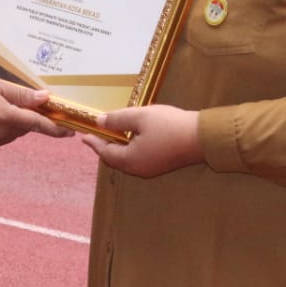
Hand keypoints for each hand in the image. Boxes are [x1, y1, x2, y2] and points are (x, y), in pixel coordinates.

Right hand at [0, 77, 71, 148]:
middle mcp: (1, 133)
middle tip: (29, 103)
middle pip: (25, 127)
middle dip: (29, 117)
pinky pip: (0, 136)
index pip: (38, 124)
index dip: (56, 128)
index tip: (71, 130)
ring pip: (13, 132)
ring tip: (0, 104)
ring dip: (15, 121)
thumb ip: (20, 94)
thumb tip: (44, 99)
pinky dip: (1, 127)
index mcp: (7, 117)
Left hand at [81, 105, 202, 177]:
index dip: (94, 142)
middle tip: (98, 133)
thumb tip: (99, 123)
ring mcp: (151, 169)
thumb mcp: (139, 116)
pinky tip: (134, 137)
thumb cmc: (168, 126)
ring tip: (114, 133)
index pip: (105, 152)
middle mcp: (138, 169)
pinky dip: (130, 149)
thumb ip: (117, 119)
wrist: (201, 138)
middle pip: (115, 158)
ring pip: (127, 160)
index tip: (84, 136)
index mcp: (130, 160)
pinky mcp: (161, 165)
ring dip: (118, 147)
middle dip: (105, 146)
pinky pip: (138, 159)